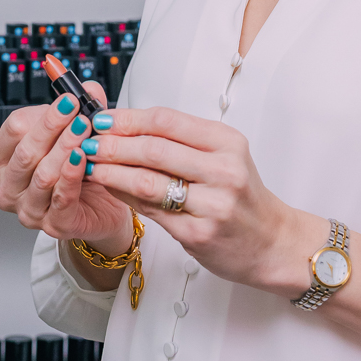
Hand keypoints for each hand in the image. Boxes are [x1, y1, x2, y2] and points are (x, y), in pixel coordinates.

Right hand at [0, 84, 132, 253]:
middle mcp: (9, 186)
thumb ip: (83, 110)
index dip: (41, 114)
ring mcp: (28, 209)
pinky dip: (72, 176)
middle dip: (52, 127)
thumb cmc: (81, 171)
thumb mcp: (78, 134)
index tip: (69, 99)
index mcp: (4, 159)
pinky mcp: (53, 225)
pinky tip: (82, 159)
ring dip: (65, 148)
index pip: (13, 130)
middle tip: (76, 109)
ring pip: (43, 175)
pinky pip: (61, 198)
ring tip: (85, 129)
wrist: (102, 209)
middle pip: (26, 151)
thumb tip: (88, 88)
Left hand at [82, 105, 360, 346]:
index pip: (167, 120)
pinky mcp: (200, 233)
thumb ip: (181, 143)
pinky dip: (124, 196)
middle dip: (113, 142)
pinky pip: (152, 211)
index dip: (128, 117)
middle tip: (85, 140)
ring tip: (88, 163)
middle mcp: (223, 169)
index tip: (100, 117)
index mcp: (227, 142)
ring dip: (111, 170)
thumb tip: (125, 126)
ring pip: (149, 180)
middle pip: (154, 148)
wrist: (275, 243)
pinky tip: (108, 187)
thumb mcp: (223, 158)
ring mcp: (213, 203)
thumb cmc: (242, 197)